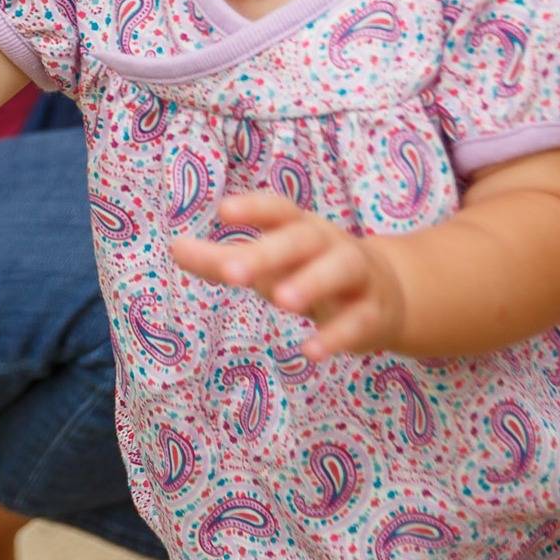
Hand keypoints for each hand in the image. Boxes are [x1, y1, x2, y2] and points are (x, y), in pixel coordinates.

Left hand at [168, 192, 406, 361]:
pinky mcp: (372, 313)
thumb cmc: (308, 271)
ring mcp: (357, 276)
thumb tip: (174, 247)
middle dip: (270, 253)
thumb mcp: (267, 263)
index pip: (278, 208)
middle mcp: (330, 244)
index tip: (222, 211)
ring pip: (340, 270)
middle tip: (233, 273)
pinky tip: (310, 351)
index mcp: (300, 227)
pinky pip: (358, 321)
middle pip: (303, 239)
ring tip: (283, 302)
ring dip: (313, 283)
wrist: (385, 295)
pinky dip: (336, 335)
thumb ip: (220, 259)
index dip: (253, 208)